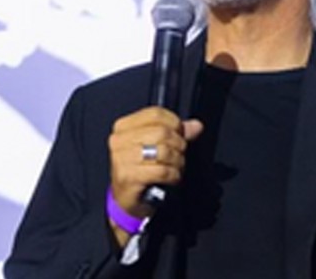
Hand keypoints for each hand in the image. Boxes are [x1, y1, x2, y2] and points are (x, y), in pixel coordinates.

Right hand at [107, 107, 202, 243]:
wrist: (126, 201)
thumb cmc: (141, 171)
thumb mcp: (156, 147)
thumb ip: (176, 133)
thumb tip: (196, 125)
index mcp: (123, 128)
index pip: (155, 113)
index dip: (175, 123)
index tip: (180, 134)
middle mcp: (119, 141)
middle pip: (162, 132)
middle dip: (178, 145)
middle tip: (179, 155)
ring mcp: (121, 159)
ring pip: (163, 151)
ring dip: (178, 161)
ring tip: (176, 167)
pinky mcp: (128, 177)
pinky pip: (162, 171)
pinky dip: (174, 175)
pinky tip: (172, 178)